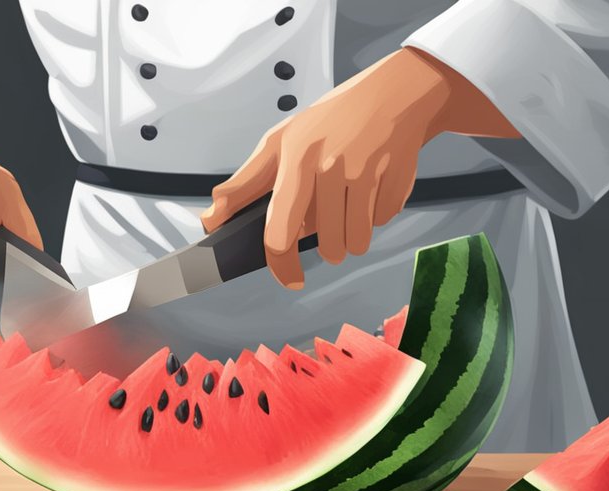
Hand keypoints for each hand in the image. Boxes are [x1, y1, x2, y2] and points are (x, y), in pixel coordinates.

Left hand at [200, 48, 516, 288]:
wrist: (394, 92)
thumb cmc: (332, 120)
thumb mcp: (281, 142)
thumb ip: (244, 185)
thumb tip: (210, 220)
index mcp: (296, 157)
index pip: (281, 229)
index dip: (282, 264)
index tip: (290, 279)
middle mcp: (330, 164)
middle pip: (327, 244)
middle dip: (328, 245)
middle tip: (330, 219)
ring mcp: (367, 170)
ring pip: (357, 240)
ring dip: (354, 236)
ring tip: (352, 205)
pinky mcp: (398, 175)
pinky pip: (383, 221)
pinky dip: (378, 213)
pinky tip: (375, 185)